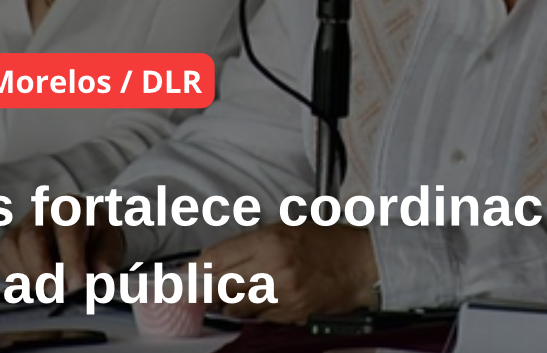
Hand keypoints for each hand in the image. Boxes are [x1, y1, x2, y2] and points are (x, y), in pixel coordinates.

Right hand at [0, 198, 123, 291]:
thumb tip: (104, 274)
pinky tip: (31, 290)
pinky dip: (14, 279)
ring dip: (26, 277)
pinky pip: (3, 261)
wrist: (83, 232)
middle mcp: (42, 213)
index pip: (67, 229)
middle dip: (42, 269)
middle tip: (55, 293)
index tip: (78, 284)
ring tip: (44, 295)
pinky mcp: (9, 244)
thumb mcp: (108, 243)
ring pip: (11, 248)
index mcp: (70, 207)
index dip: (71, 258)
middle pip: (32, 238)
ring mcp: (22, 226)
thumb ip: (105, 258)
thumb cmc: (95, 238)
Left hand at [204, 222, 376, 323]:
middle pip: (221, 285)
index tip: (186, 275)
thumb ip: (252, 243)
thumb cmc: (328, 242)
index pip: (219, 257)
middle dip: (209, 288)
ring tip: (240, 293)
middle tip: (202, 289)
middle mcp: (272, 267)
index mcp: (270, 239)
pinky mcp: (290, 314)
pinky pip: (259, 318)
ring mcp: (281, 294)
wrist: (360, 264)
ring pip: (236, 306)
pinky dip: (256, 312)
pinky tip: (265, 300)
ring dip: (232, 302)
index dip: (197, 269)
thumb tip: (219, 258)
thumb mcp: (288, 227)